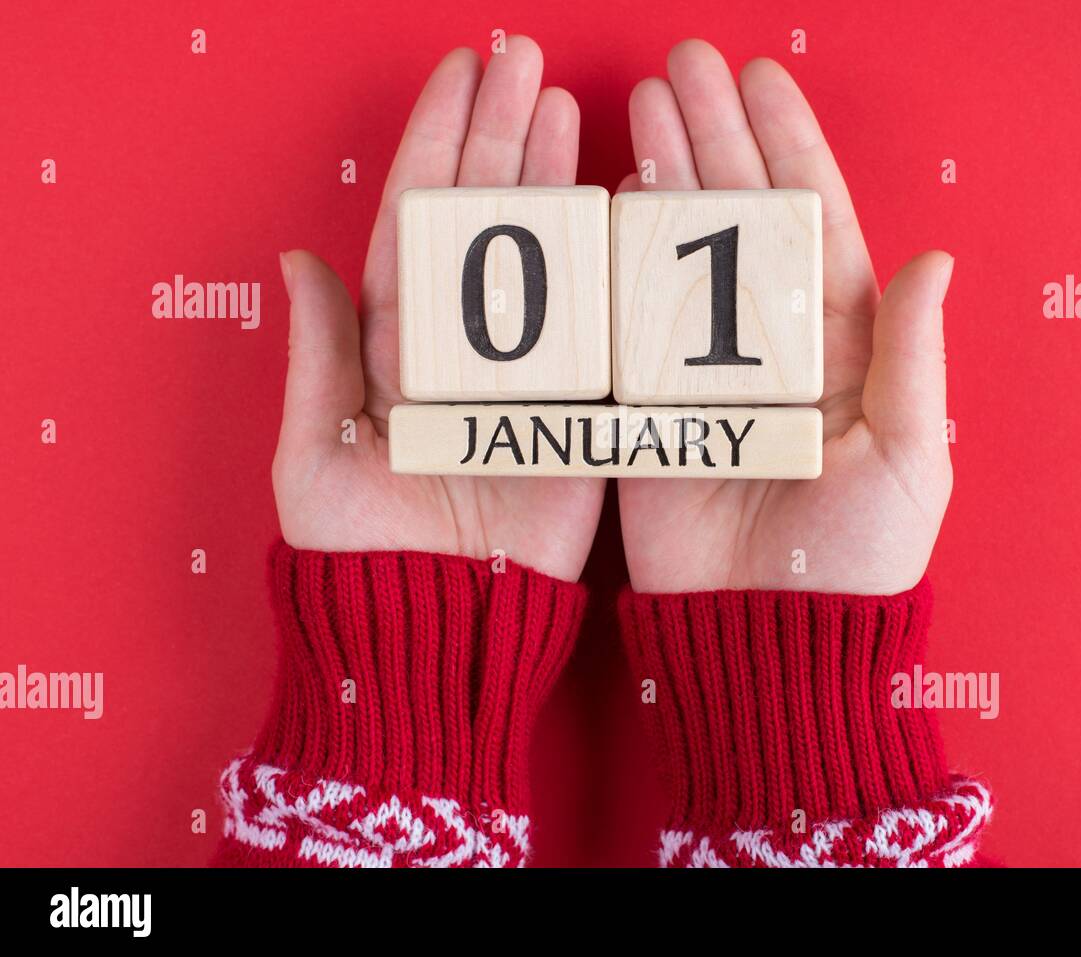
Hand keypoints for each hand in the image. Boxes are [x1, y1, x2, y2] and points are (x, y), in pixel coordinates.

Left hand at [273, 37, 603, 580]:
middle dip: (500, 136)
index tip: (459, 77)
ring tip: (565, 107)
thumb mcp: (315, 456)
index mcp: (393, 344)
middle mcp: (462, 343)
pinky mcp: (577, 408)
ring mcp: (525, 368)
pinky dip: (609, 266)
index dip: (437, 147)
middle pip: (483, 220)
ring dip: (551, 180)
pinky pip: (598, 327)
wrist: (438, 625)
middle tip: (522, 60)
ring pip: (542, 257)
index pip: (416, 221)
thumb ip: (321, 359)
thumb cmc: (361, 551)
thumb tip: (299, 258)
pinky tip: (617, 201)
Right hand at [617, 40, 953, 594]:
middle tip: (683, 65)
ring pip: (682, 251)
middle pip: (741, 218)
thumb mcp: (908, 456)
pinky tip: (613, 196)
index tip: (760, 79)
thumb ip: (912, 355)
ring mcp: (705, 367)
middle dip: (714, 137)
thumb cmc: (857, 557)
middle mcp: (772, 342)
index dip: (788, 147)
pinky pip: (631, 317)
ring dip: (665, 176)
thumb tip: (934, 257)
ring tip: (645, 104)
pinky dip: (620, 258)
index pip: (814, 222)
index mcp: (842, 344)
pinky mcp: (650, 404)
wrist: (768, 635)